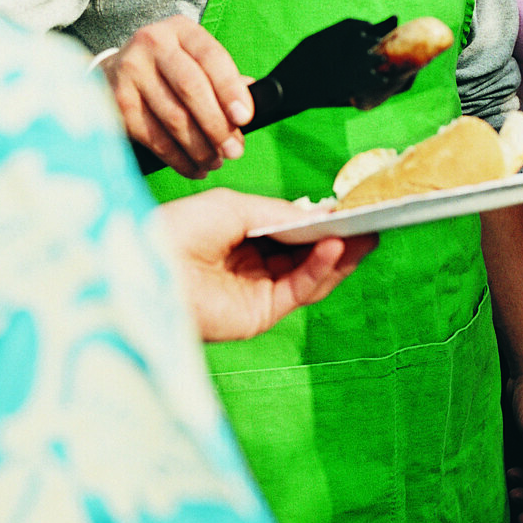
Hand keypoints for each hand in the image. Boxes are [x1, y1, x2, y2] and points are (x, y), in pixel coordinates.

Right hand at [100, 16, 253, 177]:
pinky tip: (193, 167)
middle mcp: (153, 44)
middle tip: (234, 151)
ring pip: (173, 118)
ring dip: (199, 148)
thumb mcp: (195, 61)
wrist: (115, 73)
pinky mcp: (118, 103)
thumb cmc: (170, 71)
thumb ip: (222, 79)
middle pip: (191, 88)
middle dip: (217, 125)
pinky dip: (177, 159)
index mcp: (182, 30)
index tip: (245, 118)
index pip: (211, 57)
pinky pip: (154, 137)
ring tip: (215, 162)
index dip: (230, 89)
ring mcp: (131, 72)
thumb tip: (253, 103)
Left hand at [155, 189, 375, 341]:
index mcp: (244, 237)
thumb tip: (322, 214)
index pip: (293, 231)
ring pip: (310, 275)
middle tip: (372, 222)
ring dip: (339, 256)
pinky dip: (319, 269)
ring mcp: (258, 291)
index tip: (353, 208)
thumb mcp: (235, 207)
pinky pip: (298, 290)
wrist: (149, 265)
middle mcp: (254, 265)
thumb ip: (280, 213)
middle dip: (340, 238)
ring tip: (365, 234)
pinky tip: (334, 247)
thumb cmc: (180, 229)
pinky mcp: (260, 315)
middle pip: (307, 254)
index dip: (322, 221)